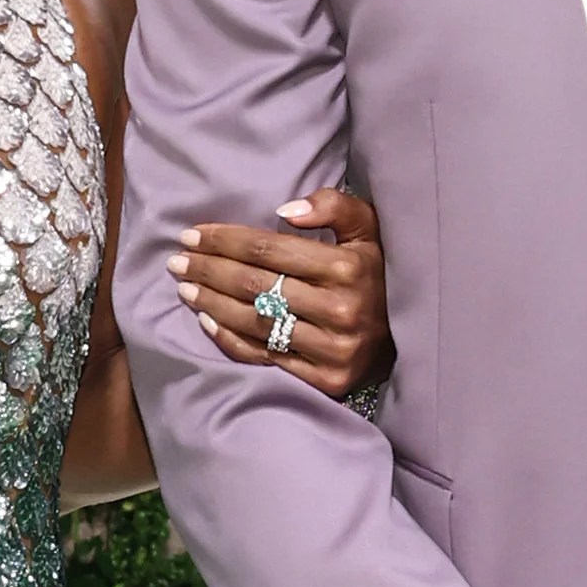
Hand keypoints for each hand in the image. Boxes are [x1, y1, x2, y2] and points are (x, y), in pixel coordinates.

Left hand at [168, 192, 389, 397]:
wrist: (410, 336)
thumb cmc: (378, 273)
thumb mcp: (368, 229)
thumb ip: (334, 206)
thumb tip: (283, 210)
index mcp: (348, 268)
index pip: (268, 250)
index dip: (224, 240)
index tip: (192, 235)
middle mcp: (340, 310)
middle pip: (255, 286)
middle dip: (209, 270)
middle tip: (177, 261)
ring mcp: (332, 349)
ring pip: (255, 322)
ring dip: (212, 304)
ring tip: (185, 289)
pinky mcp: (325, 380)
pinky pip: (265, 358)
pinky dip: (231, 339)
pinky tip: (207, 322)